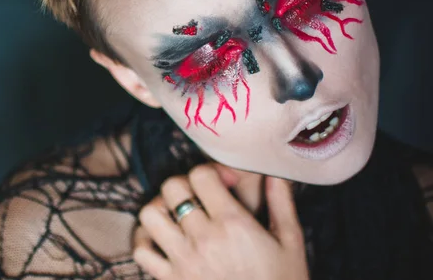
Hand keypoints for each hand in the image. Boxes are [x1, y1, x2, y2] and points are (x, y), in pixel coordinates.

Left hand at [132, 164, 309, 279]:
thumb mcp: (291, 242)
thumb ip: (282, 202)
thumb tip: (273, 173)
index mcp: (233, 224)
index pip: (201, 176)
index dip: (210, 171)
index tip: (223, 183)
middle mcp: (204, 239)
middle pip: (171, 188)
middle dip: (184, 184)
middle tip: (198, 195)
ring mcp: (183, 261)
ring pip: (150, 215)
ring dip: (160, 209)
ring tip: (176, 215)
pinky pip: (141, 252)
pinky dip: (146, 241)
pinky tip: (163, 240)